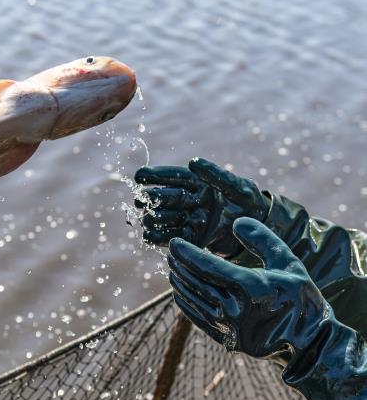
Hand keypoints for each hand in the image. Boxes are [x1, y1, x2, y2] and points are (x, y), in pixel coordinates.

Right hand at [134, 157, 268, 256]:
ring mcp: (186, 219)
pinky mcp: (188, 238)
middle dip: (152, 198)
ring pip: (160, 217)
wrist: (260, 231)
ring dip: (154, 218)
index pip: (171, 176)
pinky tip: (150, 236)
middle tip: (144, 201)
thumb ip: (217, 175)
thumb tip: (193, 162)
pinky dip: (157, 237)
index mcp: (197, 183)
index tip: (139, 176)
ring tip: (154, 219)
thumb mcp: (239, 187)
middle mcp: (188, 200)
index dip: (154, 175)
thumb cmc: (251, 203)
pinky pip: (166, 237)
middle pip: (161, 197)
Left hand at [167, 217, 328, 358]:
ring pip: (192, 299)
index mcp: (252, 288)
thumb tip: (236, 223)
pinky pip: (196, 317)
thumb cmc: (300, 298)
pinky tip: (180, 289)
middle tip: (171, 252)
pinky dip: (185, 301)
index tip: (173, 242)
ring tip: (174, 267)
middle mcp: (237, 310)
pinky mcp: (226, 340)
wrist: (310, 344)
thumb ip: (263, 240)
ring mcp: (229, 328)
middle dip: (179, 264)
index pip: (207, 267)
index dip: (186, 253)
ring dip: (179, 281)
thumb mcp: (288, 263)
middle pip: (195, 281)